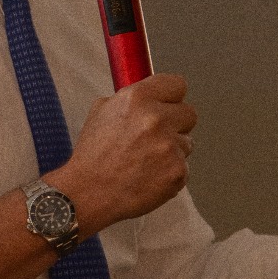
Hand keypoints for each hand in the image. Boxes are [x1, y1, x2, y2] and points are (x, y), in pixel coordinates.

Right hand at [48, 73, 196, 229]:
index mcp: (137, 98)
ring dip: (172, 151)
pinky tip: (149, 177)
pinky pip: (184, 167)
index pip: (177, 85)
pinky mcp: (177, 171)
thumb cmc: (93, 155)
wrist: (88, 193)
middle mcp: (156, 118)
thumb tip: (150, 95)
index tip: (168, 105)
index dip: (172, 97)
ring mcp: (169, 146)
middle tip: (155, 138)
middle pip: (189, 113)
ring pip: (187, 143)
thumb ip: (130, 99)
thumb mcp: (101, 112)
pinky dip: (170, 173)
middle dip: (176, 125)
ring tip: (146, 161)